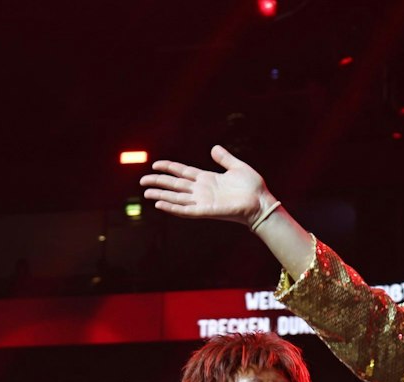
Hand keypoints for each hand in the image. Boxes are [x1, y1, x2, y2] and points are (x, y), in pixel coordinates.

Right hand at [141, 145, 274, 225]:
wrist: (261, 202)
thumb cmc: (252, 188)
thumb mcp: (237, 167)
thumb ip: (225, 158)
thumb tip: (214, 148)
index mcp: (207, 179)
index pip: (183, 172)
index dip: (169, 168)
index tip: (155, 164)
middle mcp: (202, 190)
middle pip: (174, 185)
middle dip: (158, 182)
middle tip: (142, 181)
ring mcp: (202, 201)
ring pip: (176, 198)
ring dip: (160, 195)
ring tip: (146, 193)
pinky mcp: (206, 211)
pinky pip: (185, 210)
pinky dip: (172, 208)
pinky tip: (160, 205)